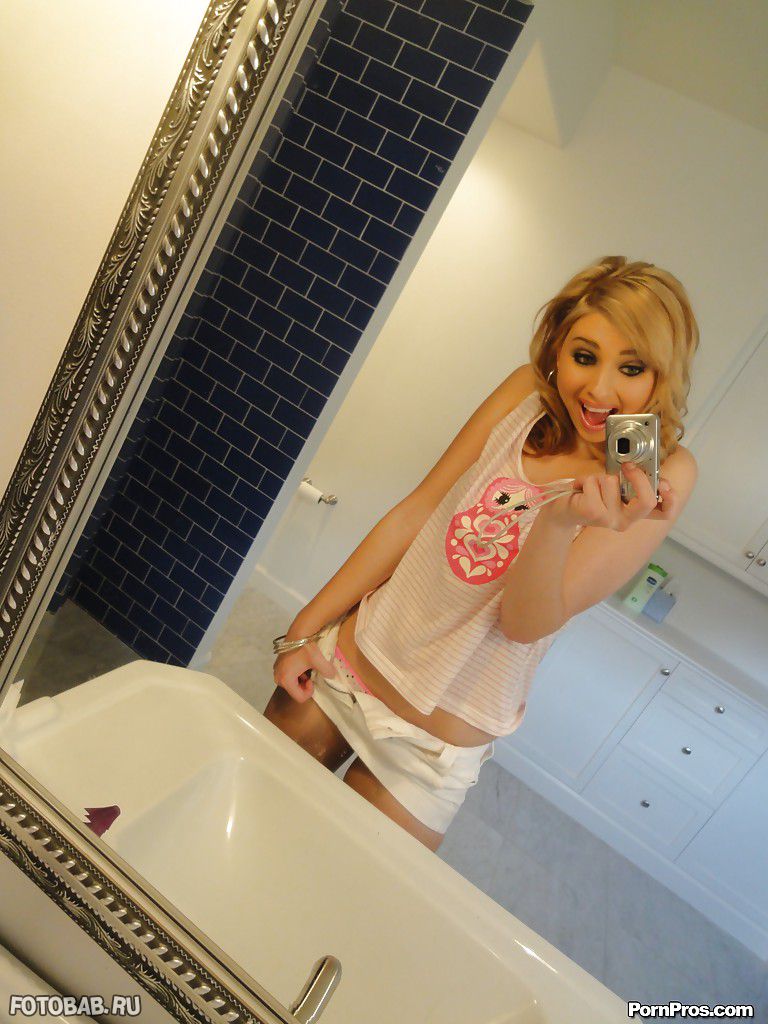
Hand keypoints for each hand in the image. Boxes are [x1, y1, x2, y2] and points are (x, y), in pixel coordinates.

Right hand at [273, 641, 336, 702]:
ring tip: (306, 669)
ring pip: (291, 684)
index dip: (309, 691)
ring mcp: (276, 671)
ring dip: (300, 680)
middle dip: (304, 686)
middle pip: (294, 691)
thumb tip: (332, 676)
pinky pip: (287, 676)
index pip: (300, 697)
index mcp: (286, 680)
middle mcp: (278, 678)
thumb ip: (328, 672)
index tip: (313, 679)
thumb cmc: (307, 648)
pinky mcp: (277, 665)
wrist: (299, 632)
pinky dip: (295, 674)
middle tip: (310, 674)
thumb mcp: (319, 661)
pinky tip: (301, 664)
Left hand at [541, 463, 676, 532]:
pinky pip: (594, 482)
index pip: (664, 514)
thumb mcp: (613, 487)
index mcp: (634, 513)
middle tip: (627, 466)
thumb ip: (629, 480)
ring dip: (599, 477)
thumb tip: (640, 462)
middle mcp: (625, 520)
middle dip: (638, 478)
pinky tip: (579, 490)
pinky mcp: (594, 513)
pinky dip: (585, 479)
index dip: (671, 499)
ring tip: (590, 487)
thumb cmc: (588, 495)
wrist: (560, 510)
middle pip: (647, 501)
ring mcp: (610, 519)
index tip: (665, 484)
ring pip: (613, 482)